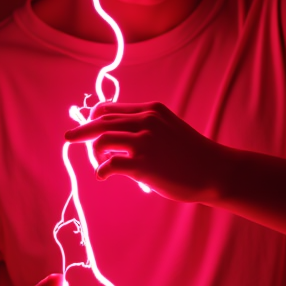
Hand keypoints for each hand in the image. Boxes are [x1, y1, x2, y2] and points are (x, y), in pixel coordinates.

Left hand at [64, 100, 225, 202]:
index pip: (110, 109)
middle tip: (69, 138)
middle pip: (100, 120)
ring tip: (99, 163)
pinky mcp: (143, 165)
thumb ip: (148, 126)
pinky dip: (102, 170)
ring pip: (102, 140)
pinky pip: (110, 164)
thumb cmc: (193, 153)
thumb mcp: (169, 127)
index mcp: (151, 110)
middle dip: (82, 130)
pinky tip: (104, 176)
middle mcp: (145, 121)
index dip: (93, 118)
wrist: (215, 170)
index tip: (86, 126)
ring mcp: (144, 142)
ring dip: (95, 153)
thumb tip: (122, 136)